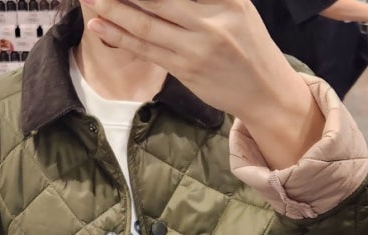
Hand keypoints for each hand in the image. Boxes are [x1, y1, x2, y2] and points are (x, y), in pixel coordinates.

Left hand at [80, 0, 323, 167]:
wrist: (265, 91)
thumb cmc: (249, 46)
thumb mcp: (237, 8)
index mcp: (227, 0)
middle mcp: (212, 21)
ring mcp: (197, 48)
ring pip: (146, 24)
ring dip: (115, 10)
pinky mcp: (186, 70)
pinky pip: (148, 51)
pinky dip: (121, 36)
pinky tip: (101, 25)